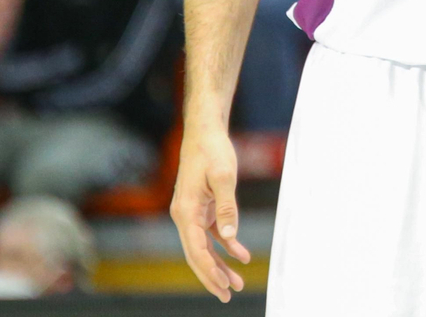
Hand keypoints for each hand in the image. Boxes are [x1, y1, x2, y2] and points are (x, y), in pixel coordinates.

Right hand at [171, 122, 251, 301]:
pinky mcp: (202, 206)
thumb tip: (230, 237)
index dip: (209, 272)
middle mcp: (184, 215)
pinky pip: (212, 232)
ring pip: (204, 246)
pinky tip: (241, 256)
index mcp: (185, 212)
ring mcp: (192, 212)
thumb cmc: (212, 150)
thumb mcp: (223, 177)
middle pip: (197, 254)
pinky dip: (226, 245)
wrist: (205, 130)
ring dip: (220, 264)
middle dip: (212, 276)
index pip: (196, 250)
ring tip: (236, 282)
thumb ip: (227, 208)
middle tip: (228, 296)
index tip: (223, 288)